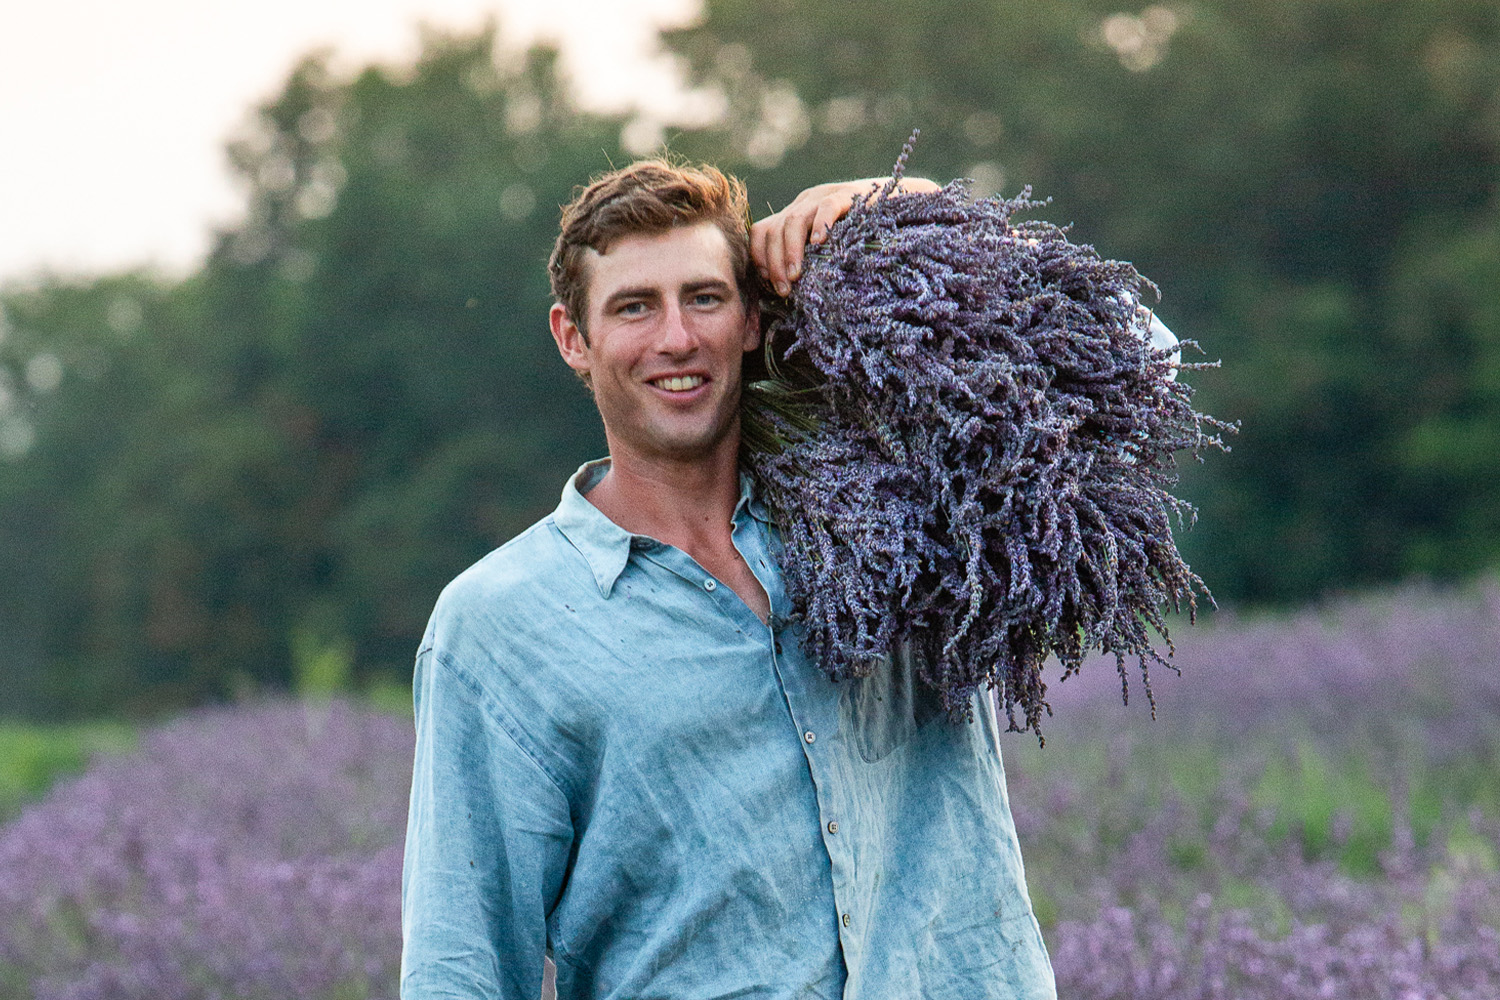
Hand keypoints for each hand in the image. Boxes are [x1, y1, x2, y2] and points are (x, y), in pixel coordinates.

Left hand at [751, 177, 941, 296]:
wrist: (895, 205)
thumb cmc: (859, 236)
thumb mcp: (826, 248)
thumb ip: (807, 260)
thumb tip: (787, 293)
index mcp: (794, 215)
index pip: (761, 231)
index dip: (759, 257)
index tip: (768, 283)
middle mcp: (803, 203)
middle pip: (773, 229)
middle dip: (774, 263)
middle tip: (784, 290)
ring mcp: (822, 196)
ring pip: (793, 220)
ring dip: (791, 251)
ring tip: (797, 275)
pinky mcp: (845, 195)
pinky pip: (827, 207)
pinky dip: (820, 225)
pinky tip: (820, 244)